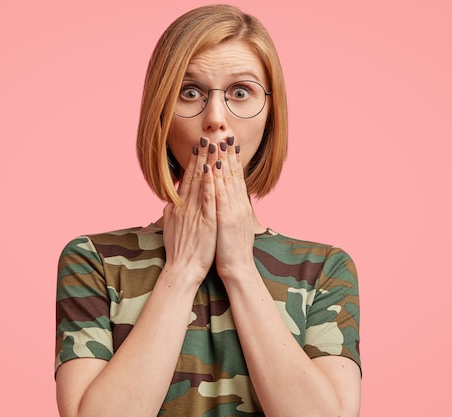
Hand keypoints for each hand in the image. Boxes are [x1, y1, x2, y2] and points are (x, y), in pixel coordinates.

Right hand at [162, 138, 217, 284]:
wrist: (181, 270)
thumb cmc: (178, 251)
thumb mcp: (170, 227)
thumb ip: (171, 212)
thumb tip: (170, 201)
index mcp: (180, 207)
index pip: (188, 179)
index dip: (194, 162)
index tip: (198, 146)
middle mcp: (186, 206)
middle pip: (195, 176)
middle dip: (201, 156)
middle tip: (206, 137)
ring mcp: (196, 213)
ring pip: (203, 183)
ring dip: (208, 163)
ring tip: (213, 146)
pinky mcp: (206, 222)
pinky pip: (208, 199)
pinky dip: (211, 183)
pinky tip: (214, 170)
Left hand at [213, 136, 257, 281]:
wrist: (238, 269)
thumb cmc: (231, 250)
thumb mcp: (230, 226)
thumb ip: (227, 211)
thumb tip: (222, 200)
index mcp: (238, 206)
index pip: (235, 178)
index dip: (232, 160)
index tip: (228, 143)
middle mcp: (238, 204)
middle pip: (233, 174)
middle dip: (229, 154)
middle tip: (226, 134)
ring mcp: (233, 211)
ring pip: (228, 180)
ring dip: (223, 160)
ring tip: (219, 142)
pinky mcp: (226, 219)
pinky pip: (220, 196)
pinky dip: (216, 180)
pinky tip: (213, 167)